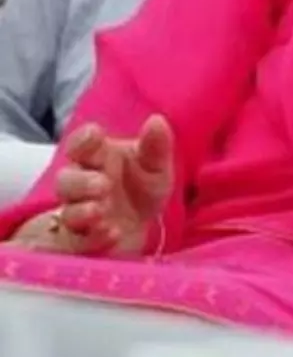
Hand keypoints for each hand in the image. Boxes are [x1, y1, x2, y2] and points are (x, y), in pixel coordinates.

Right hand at [48, 115, 173, 255]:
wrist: (143, 227)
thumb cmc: (142, 187)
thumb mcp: (156, 167)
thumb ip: (156, 146)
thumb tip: (156, 120)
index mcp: (96, 158)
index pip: (80, 145)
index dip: (83, 139)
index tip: (94, 135)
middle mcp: (81, 186)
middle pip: (66, 181)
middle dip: (80, 182)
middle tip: (103, 185)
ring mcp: (78, 214)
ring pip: (67, 212)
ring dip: (82, 211)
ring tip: (101, 209)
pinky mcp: (82, 242)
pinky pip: (78, 242)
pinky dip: (93, 238)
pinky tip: (112, 233)